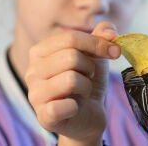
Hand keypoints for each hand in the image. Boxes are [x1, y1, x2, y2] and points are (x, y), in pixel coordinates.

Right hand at [25, 22, 120, 145]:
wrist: (88, 116)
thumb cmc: (87, 82)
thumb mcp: (96, 55)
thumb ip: (102, 37)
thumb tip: (110, 32)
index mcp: (40, 51)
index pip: (71, 38)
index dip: (97, 43)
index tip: (115, 52)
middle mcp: (32, 71)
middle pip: (71, 56)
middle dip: (90, 68)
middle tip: (89, 77)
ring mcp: (35, 94)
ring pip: (71, 79)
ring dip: (86, 86)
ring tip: (83, 91)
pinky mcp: (44, 116)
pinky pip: (66, 105)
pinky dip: (78, 105)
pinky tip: (75, 107)